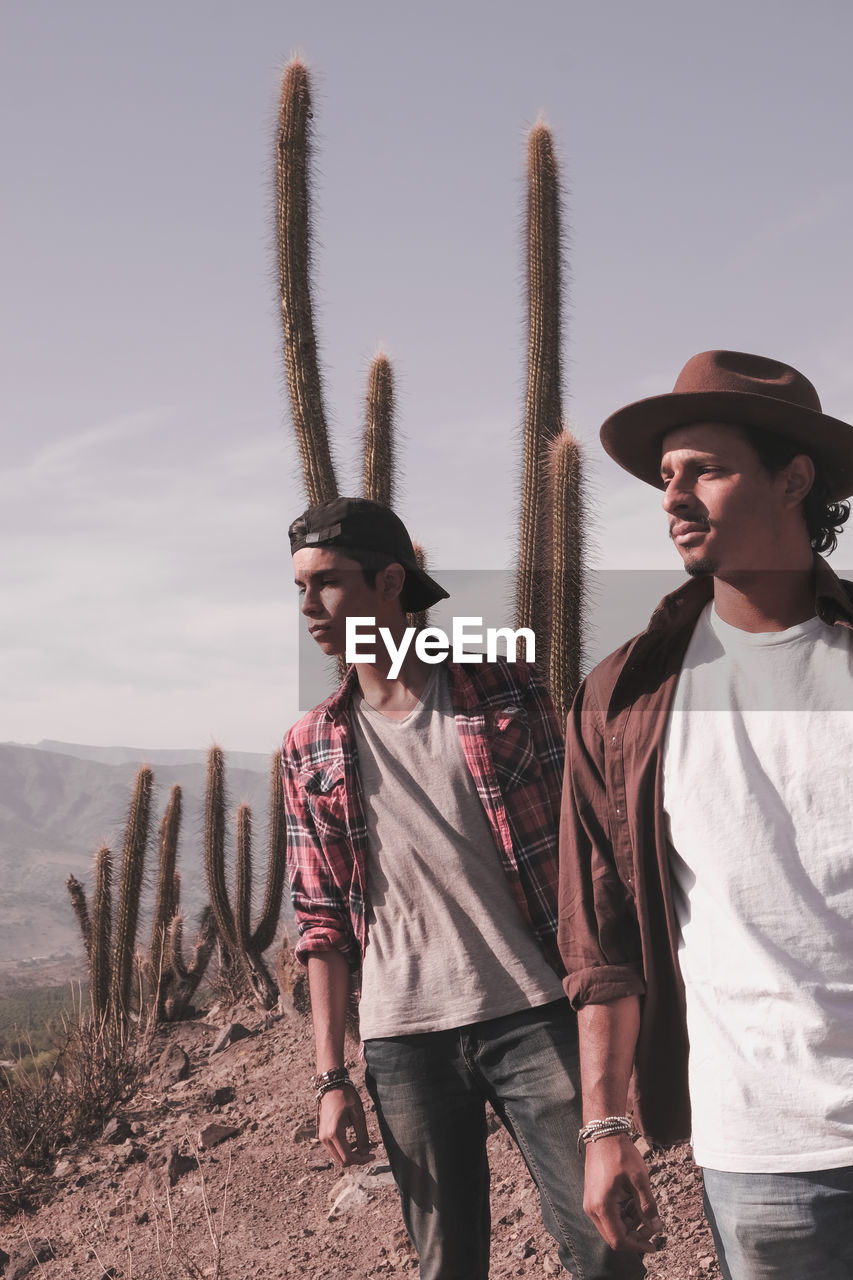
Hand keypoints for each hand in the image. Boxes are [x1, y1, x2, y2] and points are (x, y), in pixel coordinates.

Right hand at [317, 1084, 372, 1166]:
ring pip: (337, 1157)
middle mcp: (325, 1139)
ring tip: (361, 1145)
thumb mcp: (358, 1116)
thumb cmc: (346, 1098)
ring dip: (350, 1155)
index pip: (348, 1158)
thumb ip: (363, 1136)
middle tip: (368, 1151)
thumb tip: (366, 1152)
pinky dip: (344, 1150)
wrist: (332, 1086)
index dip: (362, 1160)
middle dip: (356, 1159)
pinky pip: (334, 1150)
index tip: (373, 1155)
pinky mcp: (322, 1135)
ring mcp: (322, 1137)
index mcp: (334, 1134)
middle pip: (342, 1161)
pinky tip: (352, 1142)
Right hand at [583, 1134, 663, 1253]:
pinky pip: (608, 1216)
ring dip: (630, 1225)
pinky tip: (634, 1202)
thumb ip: (647, 1206)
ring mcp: (591, 1203)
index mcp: (602, 1206)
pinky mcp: (593, 1197)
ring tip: (644, 1209)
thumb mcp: (639, 1179)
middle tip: (653, 1225)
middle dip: (636, 1235)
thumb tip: (657, 1228)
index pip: (619, 1240)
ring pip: (612, 1227)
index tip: (655, 1244)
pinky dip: (623, 1215)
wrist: (603, 1134)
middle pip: (614, 1236)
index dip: (638, 1245)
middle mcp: (592, 1209)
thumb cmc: (621, 1154)